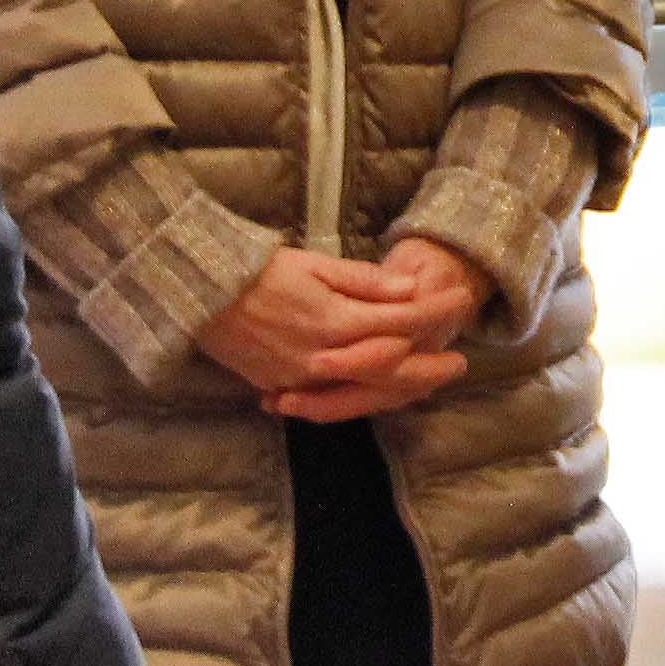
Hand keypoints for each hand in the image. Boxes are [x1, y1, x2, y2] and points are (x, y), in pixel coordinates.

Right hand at [197, 244, 472, 422]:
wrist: (202, 295)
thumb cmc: (261, 272)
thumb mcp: (316, 265)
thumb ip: (365, 282)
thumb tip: (409, 290)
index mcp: (336, 321)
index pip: (402, 321)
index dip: (436, 311)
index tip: (462, 300)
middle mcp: (325, 358)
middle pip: (392, 370)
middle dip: (430, 367)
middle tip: (460, 362)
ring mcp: (303, 379)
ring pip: (364, 392)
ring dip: (400, 388)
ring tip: (426, 381)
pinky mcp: (282, 388)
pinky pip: (329, 400)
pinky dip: (358, 397)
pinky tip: (377, 392)